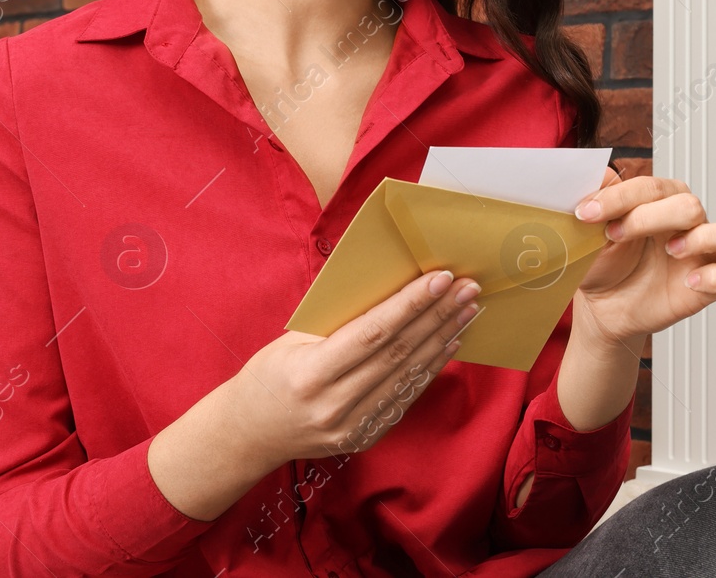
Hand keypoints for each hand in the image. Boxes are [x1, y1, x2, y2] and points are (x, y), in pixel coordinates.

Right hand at [222, 268, 485, 470]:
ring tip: (467, 310)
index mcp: (310, 374)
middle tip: (468, 289)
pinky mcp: (365, 438)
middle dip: (438, 316)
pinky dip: (431, 368)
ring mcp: (352, 426)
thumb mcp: (292, 342)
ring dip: (443, 339)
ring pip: (409, 376)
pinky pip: (406, 397)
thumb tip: (391, 289)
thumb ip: (339, 323)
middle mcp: (334, 405)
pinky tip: (450, 343)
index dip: (410, 305)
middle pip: (399, 353)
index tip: (441, 279)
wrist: (247, 436)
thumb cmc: (269, 376)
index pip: (372, 334)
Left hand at [570, 172, 715, 348]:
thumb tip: (599, 170)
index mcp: (661, 200)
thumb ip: (595, 198)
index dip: (619, 198)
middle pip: (690, 205)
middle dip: (649, 219)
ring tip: (672, 250)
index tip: (587, 213)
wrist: (604, 307)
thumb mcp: (588, 231)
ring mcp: (704, 252)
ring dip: (705, 238)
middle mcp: (688, 221)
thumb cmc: (603, 264)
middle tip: (616, 235)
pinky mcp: (712, 284)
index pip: (651, 187)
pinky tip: (690, 282)